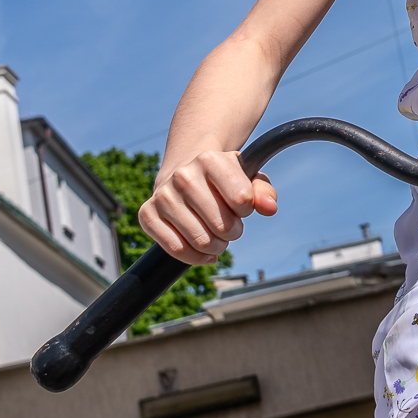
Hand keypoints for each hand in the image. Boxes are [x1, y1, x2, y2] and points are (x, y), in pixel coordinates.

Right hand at [138, 149, 279, 263]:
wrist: (185, 175)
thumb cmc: (223, 181)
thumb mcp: (247, 179)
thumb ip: (263, 192)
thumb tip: (270, 208)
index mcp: (210, 160)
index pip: (242, 200)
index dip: (246, 210)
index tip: (240, 205)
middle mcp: (183, 175)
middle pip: (222, 225)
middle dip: (233, 232)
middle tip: (230, 227)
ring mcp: (163, 196)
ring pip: (201, 241)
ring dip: (217, 247)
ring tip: (217, 237)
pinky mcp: (147, 215)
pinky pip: (176, 249)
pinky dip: (196, 258)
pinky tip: (204, 253)